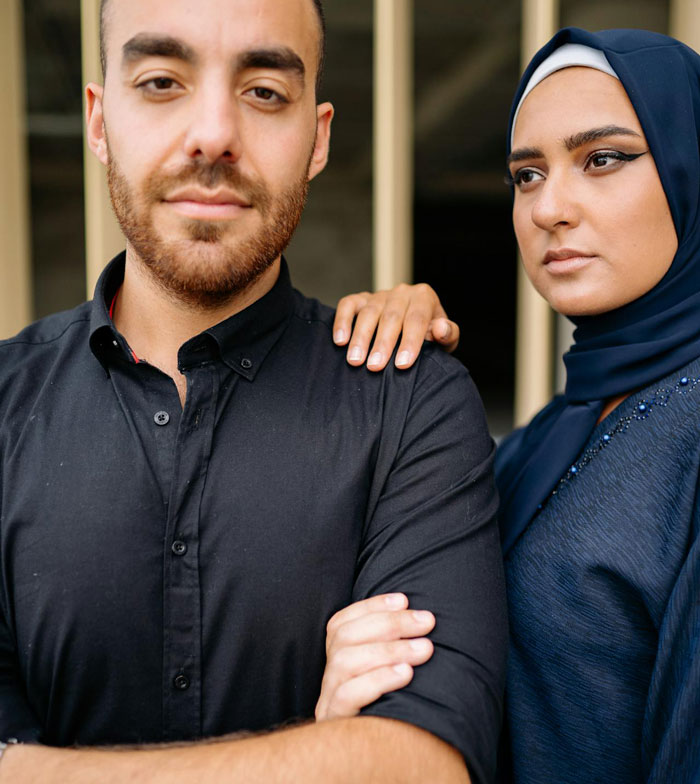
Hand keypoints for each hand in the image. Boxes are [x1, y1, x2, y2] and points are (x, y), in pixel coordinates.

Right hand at [315, 593, 435, 720]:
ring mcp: (328, 703)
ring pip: (344, 662)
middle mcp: (328, 680)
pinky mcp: (335, 726)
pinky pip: (347, 697)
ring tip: (424, 649)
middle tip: (427, 622)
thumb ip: (393, 651)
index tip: (404, 598)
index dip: (371, 606)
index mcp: (338, 662)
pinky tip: (405, 675)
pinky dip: (377, 680)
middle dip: (389, 623)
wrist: (382, 767)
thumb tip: (419, 617)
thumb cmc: (395, 715)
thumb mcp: (390, 678)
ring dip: (389, 649)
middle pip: (343, 638)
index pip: (341, 623)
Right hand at [333, 284, 458, 371]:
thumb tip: (440, 328)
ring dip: (360, 337)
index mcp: (424, 297)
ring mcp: (379, 295)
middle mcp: (401, 292)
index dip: (410, 342)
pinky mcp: (361, 298)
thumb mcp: (444, 340)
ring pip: (368, 312)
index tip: (402, 364)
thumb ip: (447, 335)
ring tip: (355, 360)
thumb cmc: (430, 338)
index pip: (417, 319)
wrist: (414, 329)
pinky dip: (342, 321)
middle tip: (374, 367)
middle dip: (382, 343)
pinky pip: (348, 305)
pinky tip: (340, 341)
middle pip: (391, 316)